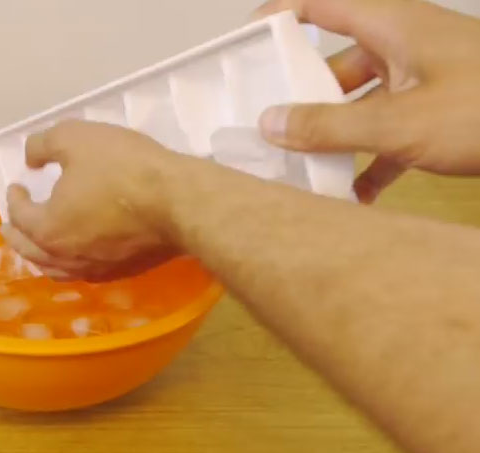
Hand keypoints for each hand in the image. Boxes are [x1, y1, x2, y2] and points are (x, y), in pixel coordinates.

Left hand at [1, 120, 184, 281]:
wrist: (179, 201)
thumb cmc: (123, 167)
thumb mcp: (75, 138)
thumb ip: (43, 145)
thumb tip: (30, 158)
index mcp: (48, 228)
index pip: (20, 215)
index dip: (14, 198)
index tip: (16, 185)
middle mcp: (66, 257)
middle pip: (31, 251)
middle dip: (16, 236)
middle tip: (9, 227)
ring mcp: (95, 269)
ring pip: (56, 269)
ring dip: (40, 256)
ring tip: (37, 247)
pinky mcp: (122, 272)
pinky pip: (84, 272)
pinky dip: (69, 264)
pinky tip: (76, 254)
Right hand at [255, 0, 479, 202]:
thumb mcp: (399, 123)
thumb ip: (330, 126)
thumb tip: (270, 124)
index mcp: (392, 28)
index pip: (322, 6)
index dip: (282, 17)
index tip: (247, 40)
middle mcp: (405, 48)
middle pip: (337, 66)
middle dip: (303, 99)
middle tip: (269, 126)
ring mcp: (426, 80)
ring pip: (364, 105)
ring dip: (338, 138)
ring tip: (303, 168)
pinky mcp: (443, 112)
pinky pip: (394, 133)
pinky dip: (374, 161)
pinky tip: (358, 195)